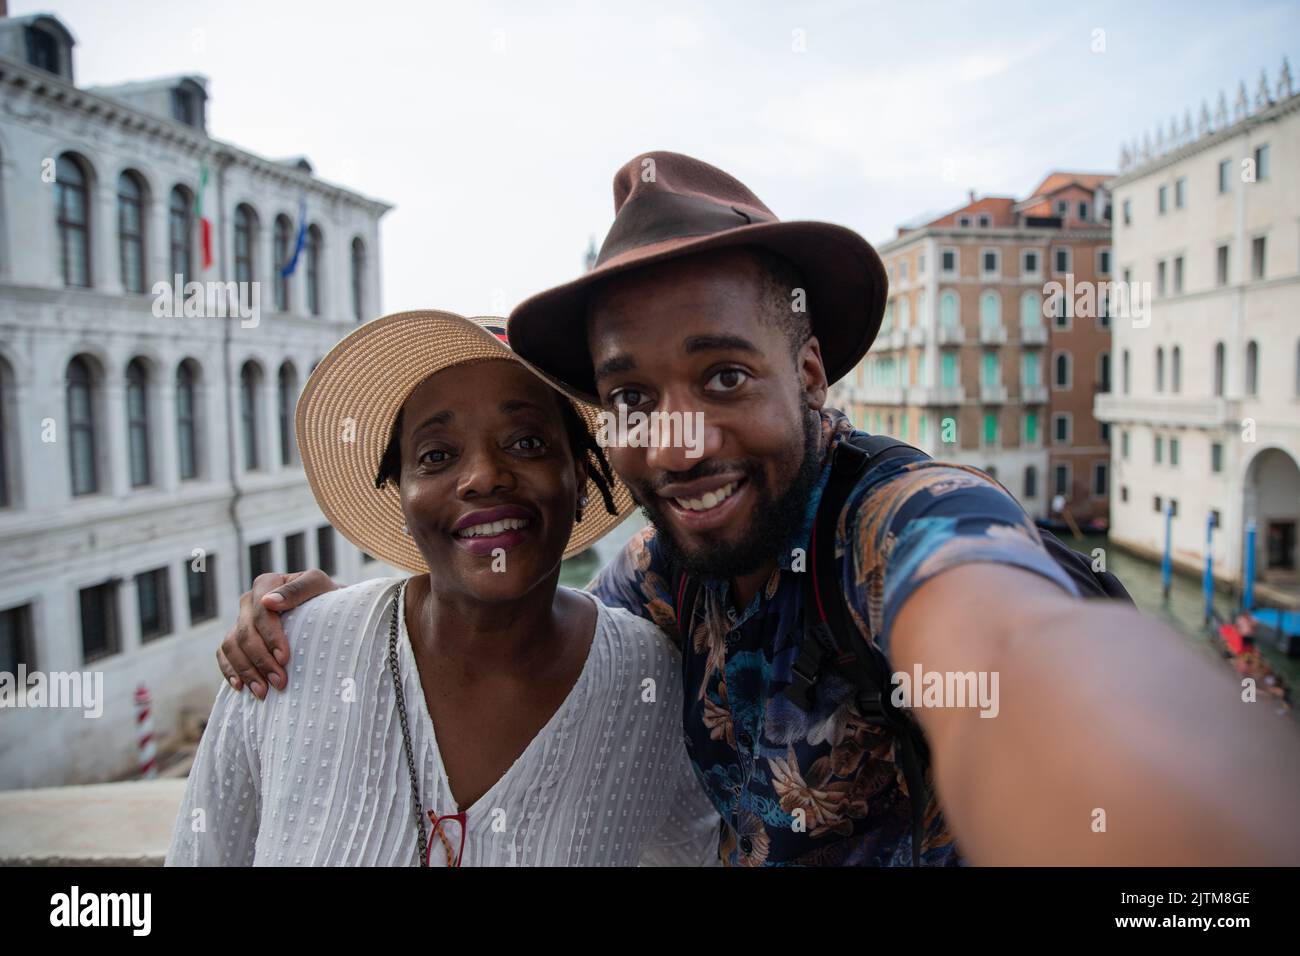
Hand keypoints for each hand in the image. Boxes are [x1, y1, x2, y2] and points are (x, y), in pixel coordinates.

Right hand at [216, 570, 337, 698]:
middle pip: (245, 633)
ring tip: (263, 692)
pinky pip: (224, 654)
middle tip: (279, 682)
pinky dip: (230, 670)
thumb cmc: (327, 598)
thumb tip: (268, 601)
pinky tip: (241, 687)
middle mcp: (249, 601)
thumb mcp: (320, 587)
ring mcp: (241, 620)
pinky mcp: (236, 638)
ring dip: (246, 671)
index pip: (262, 612)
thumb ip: (298, 590)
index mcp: (267, 584)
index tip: (285, 658)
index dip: (271, 636)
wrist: (327, 611)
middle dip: (261, 660)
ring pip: (231, 646)